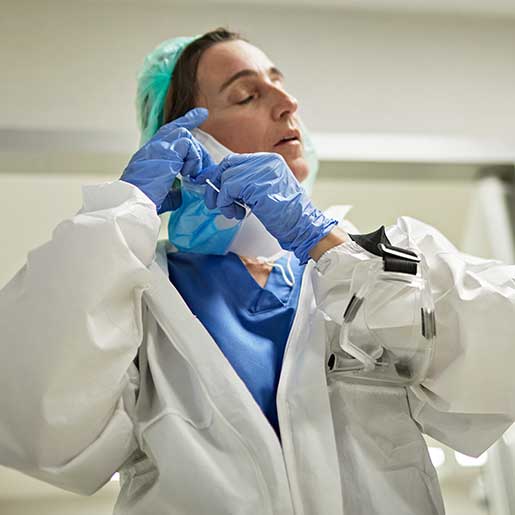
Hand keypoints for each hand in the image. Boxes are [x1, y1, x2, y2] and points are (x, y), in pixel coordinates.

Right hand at [120, 108, 212, 213]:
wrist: (136, 201)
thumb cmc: (146, 200)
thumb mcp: (162, 193)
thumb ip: (172, 189)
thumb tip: (180, 192)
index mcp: (151, 155)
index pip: (169, 132)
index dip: (186, 122)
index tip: (201, 114)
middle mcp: (153, 147)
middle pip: (180, 130)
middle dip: (198, 147)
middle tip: (206, 164)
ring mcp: (159, 146)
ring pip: (186, 137)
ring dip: (195, 158)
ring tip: (192, 175)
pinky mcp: (166, 150)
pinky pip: (189, 145)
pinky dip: (194, 160)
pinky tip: (188, 174)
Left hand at [194, 152, 336, 263]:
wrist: (302, 226)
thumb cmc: (286, 214)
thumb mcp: (267, 190)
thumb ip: (249, 182)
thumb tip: (224, 184)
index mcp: (270, 160)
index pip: (235, 160)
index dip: (222, 175)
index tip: (217, 191)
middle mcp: (266, 161)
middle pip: (228, 164)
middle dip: (216, 184)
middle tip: (216, 202)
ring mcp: (262, 171)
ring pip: (226, 178)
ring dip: (223, 199)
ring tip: (233, 212)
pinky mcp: (256, 185)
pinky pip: (228, 189)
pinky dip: (226, 203)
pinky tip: (237, 214)